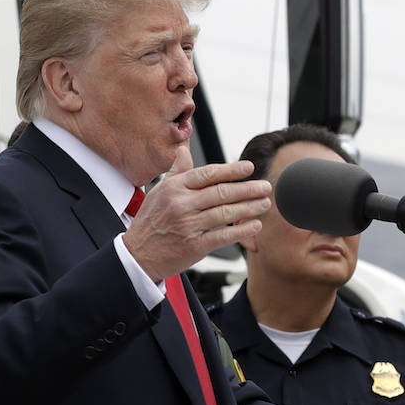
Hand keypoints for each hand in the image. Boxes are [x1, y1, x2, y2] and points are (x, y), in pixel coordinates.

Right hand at [122, 153, 271, 282]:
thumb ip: (177, 172)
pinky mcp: (195, 245)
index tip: (250, 168)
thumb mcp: (159, 192)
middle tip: (266, 187)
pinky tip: (256, 225)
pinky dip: (242, 230)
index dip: (232, 170)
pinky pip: (224, 235)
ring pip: (226, 213)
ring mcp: (188, 225)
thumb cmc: (151, 222)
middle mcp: (181, 204)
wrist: (138, 255)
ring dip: (250, 208)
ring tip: (265, 204)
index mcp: (174, 188)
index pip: (208, 174)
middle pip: (222, 192)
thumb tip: (183, 150)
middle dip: (248, 189)